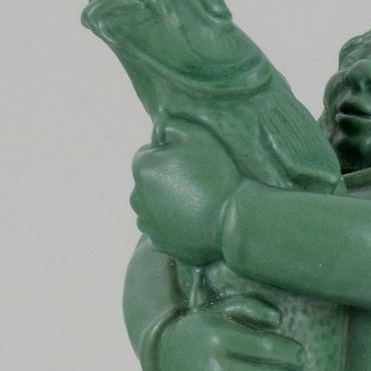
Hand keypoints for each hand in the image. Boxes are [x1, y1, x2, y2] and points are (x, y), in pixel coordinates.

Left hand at [130, 121, 241, 265]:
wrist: (233, 219)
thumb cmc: (217, 175)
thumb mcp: (198, 136)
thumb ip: (171, 126)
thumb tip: (158, 128)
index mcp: (142, 167)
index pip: (147, 155)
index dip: (168, 156)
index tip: (188, 164)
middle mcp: (136, 196)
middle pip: (147, 183)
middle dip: (163, 181)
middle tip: (194, 185)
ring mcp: (146, 223)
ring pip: (151, 208)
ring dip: (165, 204)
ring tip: (193, 205)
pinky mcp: (158, 244)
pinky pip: (160, 230)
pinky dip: (171, 226)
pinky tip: (191, 222)